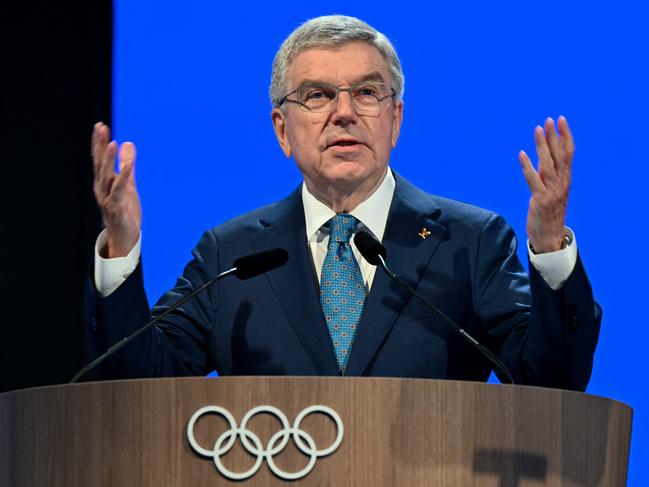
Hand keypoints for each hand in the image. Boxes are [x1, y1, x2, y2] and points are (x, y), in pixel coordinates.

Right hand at [92, 122, 141, 257]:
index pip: (100, 159)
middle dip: (99, 145)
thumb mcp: (128, 184)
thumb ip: (127, 165)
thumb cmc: (124, 210)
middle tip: (100, 128)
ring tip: (111, 143)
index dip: (99, 142)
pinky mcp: (116, 208)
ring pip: (106, 176)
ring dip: (108, 160)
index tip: (100, 125)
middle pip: (99, 164)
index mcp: (103, 182)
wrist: (124, 237)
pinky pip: (119, 191)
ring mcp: (107, 198)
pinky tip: (130, 166)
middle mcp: (102, 188)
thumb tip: (127, 143)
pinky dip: (124, 177)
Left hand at [519, 116, 573, 252]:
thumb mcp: (553, 192)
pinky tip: (522, 154)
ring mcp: (552, 192)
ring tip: (537, 130)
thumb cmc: (549, 213)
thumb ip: (551, 176)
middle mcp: (562, 183)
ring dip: (542, 146)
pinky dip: (527, 166)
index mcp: (566, 180)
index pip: (568, 153)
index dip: (565, 135)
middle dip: (554, 136)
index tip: (560, 120)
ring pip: (547, 164)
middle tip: (548, 119)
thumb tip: (545, 159)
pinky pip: (533, 180)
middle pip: (559, 155)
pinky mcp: (540, 200)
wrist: (550, 238)